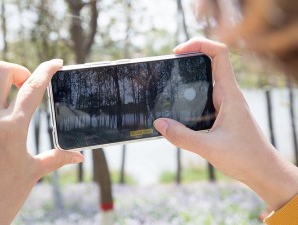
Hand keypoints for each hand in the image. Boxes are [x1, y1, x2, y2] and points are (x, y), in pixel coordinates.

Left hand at [0, 60, 83, 224]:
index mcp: (13, 129)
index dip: (46, 71)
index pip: (33, 89)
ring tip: (8, 92)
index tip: (56, 63)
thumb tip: (79, 155)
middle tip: (24, 83)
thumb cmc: (3, 196)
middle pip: (0, 71)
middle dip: (16, 70)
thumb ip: (57, 158)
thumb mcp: (32, 173)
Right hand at [154, 38, 297, 209]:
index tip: (178, 52)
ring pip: (208, 79)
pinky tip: (179, 106)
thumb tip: (159, 123)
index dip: (199, 44)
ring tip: (169, 82)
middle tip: (169, 66)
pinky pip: (207, 95)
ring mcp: (227, 103)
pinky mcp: (223, 113)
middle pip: (211, 62)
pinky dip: (192, 94)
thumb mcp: (209, 148)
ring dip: (190, 76)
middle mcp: (229, 94)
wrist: (263, 170)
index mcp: (229, 95)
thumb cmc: (244, 158)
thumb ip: (182, 137)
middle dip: (190, 58)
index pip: (219, 54)